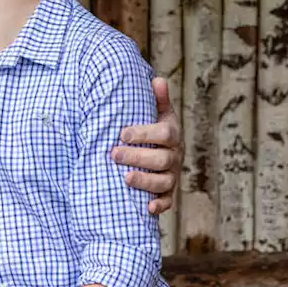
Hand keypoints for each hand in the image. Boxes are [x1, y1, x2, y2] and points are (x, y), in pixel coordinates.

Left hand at [111, 76, 181, 213]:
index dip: (144, 134)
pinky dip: (159, 206)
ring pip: (164, 182)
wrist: (159, 150)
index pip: (164, 134)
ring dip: (145, 181)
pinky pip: (167, 202)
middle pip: (161, 159)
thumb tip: (157, 79)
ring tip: (124, 178)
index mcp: (171, 134)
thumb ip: (157, 99)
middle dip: (137, 157)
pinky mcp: (167, 193)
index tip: (122, 134)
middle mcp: (174, 156)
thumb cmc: (152, 129)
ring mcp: (171, 176)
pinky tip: (146, 208)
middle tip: (113, 154)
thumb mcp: (157, 112)